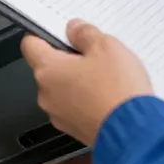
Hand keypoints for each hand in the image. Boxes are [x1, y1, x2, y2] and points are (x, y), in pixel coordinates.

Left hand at [21, 20, 152, 146]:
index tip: (62, 32)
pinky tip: (107, 94)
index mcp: (48, 70)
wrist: (133, 133)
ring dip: (78, 79)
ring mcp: (59, 115)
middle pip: (48, 67)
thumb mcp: (105, 46)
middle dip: (68, 58)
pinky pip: (74, 106)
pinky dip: (86, 98)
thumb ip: (84, 33)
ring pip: (62, 88)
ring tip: (106, 76)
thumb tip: (74, 29)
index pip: (30, 44)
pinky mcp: (74, 129)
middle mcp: (46, 94)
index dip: (44, 34)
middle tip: (94, 53)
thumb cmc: (117, 89)